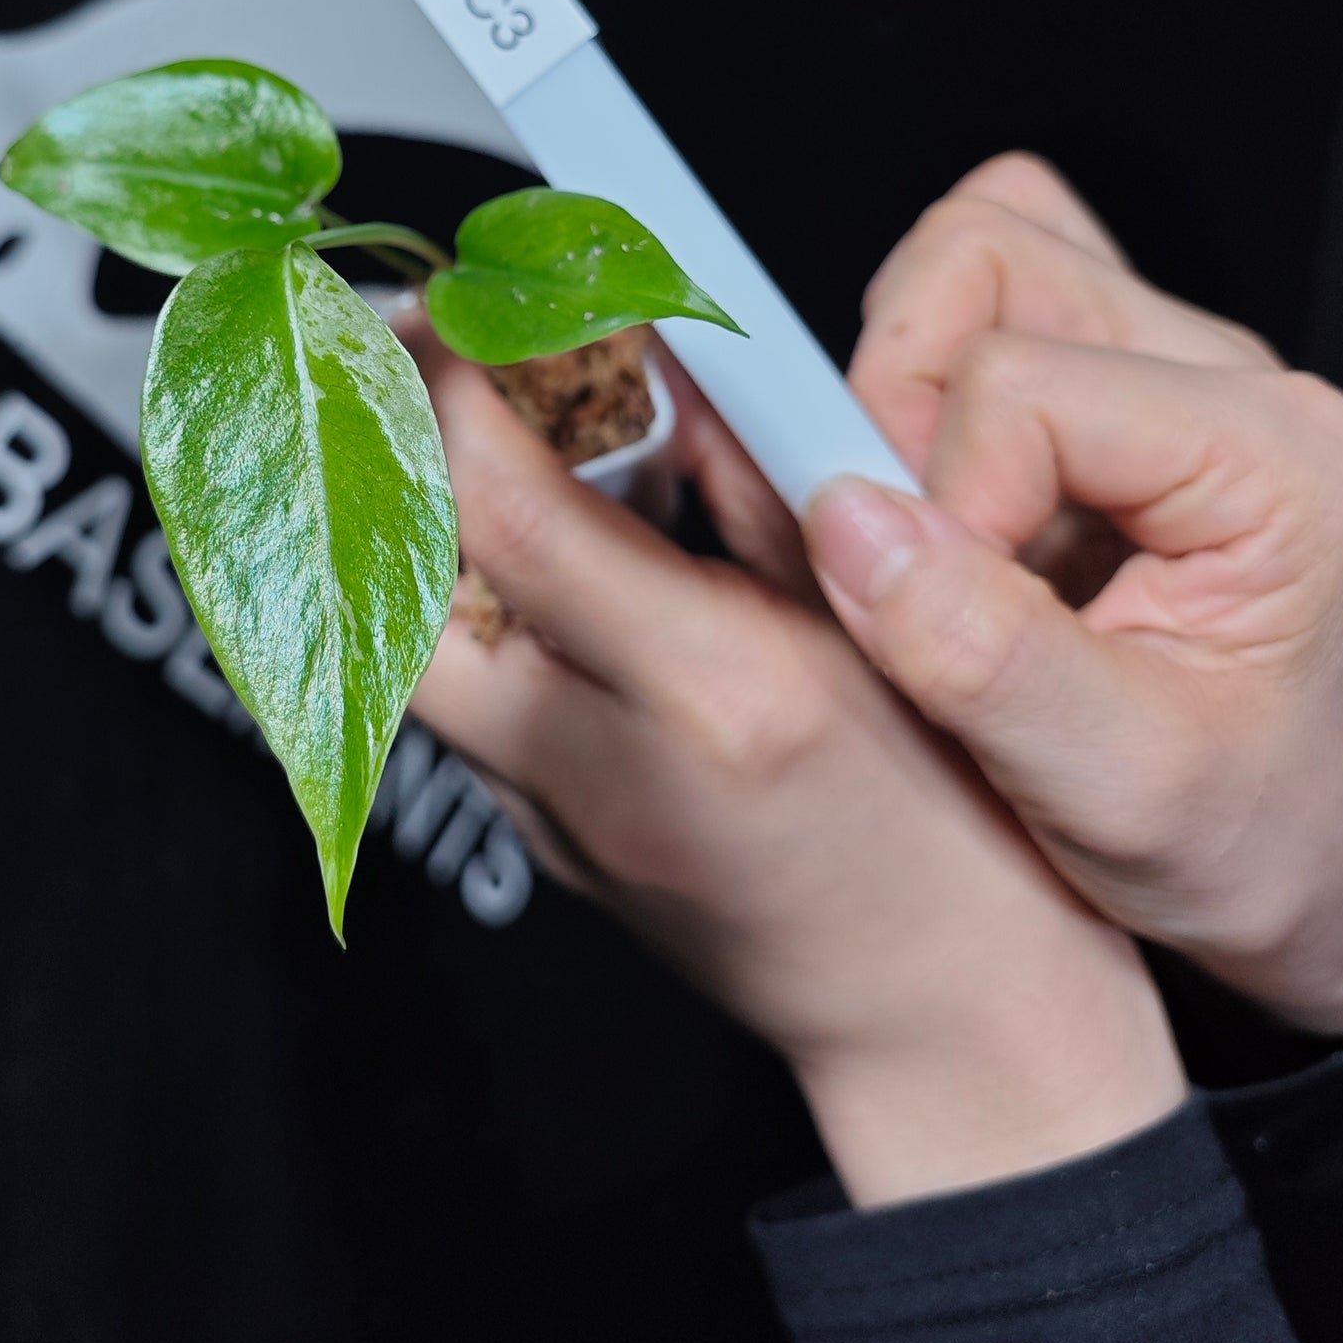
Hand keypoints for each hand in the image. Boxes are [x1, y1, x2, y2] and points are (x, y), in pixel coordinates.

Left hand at [403, 322, 1184, 1206]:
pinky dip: (457, 597)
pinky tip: (518, 541)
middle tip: (414, 355)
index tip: (446, 304)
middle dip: (382, 451)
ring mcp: (552, 823)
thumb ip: (765, 488)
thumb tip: (674, 364)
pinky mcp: (544, 848)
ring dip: (413, 518)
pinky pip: (455, 698)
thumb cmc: (960, 837)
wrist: (952, 1038)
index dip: (451, 383)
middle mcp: (598, 764)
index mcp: (711, 689)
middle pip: (398, 583)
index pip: (507, 507)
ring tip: (466, 426)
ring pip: (410, 642)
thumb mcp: (881, 624)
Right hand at [807, 152, 1342, 1035]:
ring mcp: (1159, 365)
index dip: (940, 500)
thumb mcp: (1115, 789)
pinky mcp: (1098, 378)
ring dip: (899, 394)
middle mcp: (1226, 378)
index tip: (940, 620)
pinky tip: (939, 514)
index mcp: (1275, 457)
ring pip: (966, 260)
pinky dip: (907, 393)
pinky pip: (963, 305)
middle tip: (912, 554)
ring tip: (929, 539)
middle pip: (986, 259)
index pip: (1021, 383)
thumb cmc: (1239, 832)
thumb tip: (849, 521)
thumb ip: (981, 654)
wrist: (1281, 861)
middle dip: (897, 405)